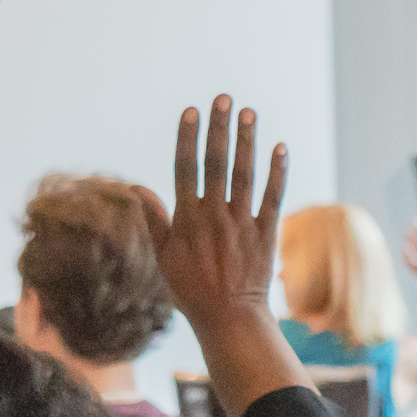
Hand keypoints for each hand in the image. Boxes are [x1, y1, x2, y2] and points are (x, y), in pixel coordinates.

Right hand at [134, 96, 286, 332]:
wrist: (229, 318)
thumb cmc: (191, 290)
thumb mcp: (164, 257)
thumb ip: (154, 219)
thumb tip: (137, 187)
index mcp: (188, 219)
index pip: (186, 168)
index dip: (188, 137)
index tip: (190, 111)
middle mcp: (215, 215)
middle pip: (217, 163)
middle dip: (219, 128)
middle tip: (223, 98)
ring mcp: (242, 223)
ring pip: (245, 174)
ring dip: (247, 141)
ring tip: (248, 112)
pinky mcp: (266, 232)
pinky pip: (272, 196)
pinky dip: (277, 172)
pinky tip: (279, 148)